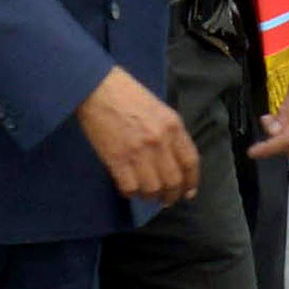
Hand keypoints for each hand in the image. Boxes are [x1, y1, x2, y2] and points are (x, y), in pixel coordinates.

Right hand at [75, 67, 199, 203]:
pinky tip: (129, 188)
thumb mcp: (159, 109)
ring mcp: (138, 151)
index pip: (190, 162)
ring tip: (146, 194)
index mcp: (173, 125)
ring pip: (153, 189)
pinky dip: (131, 193)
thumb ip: (170, 133)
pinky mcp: (117, 159)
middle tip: (165, 200)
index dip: (191, 182)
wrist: (97, 88)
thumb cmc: (127, 94)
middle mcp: (160, 141)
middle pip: (173, 181)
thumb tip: (174, 160)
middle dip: (171, 195)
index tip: (188, 192)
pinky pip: (130, 188)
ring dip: (150, 196)